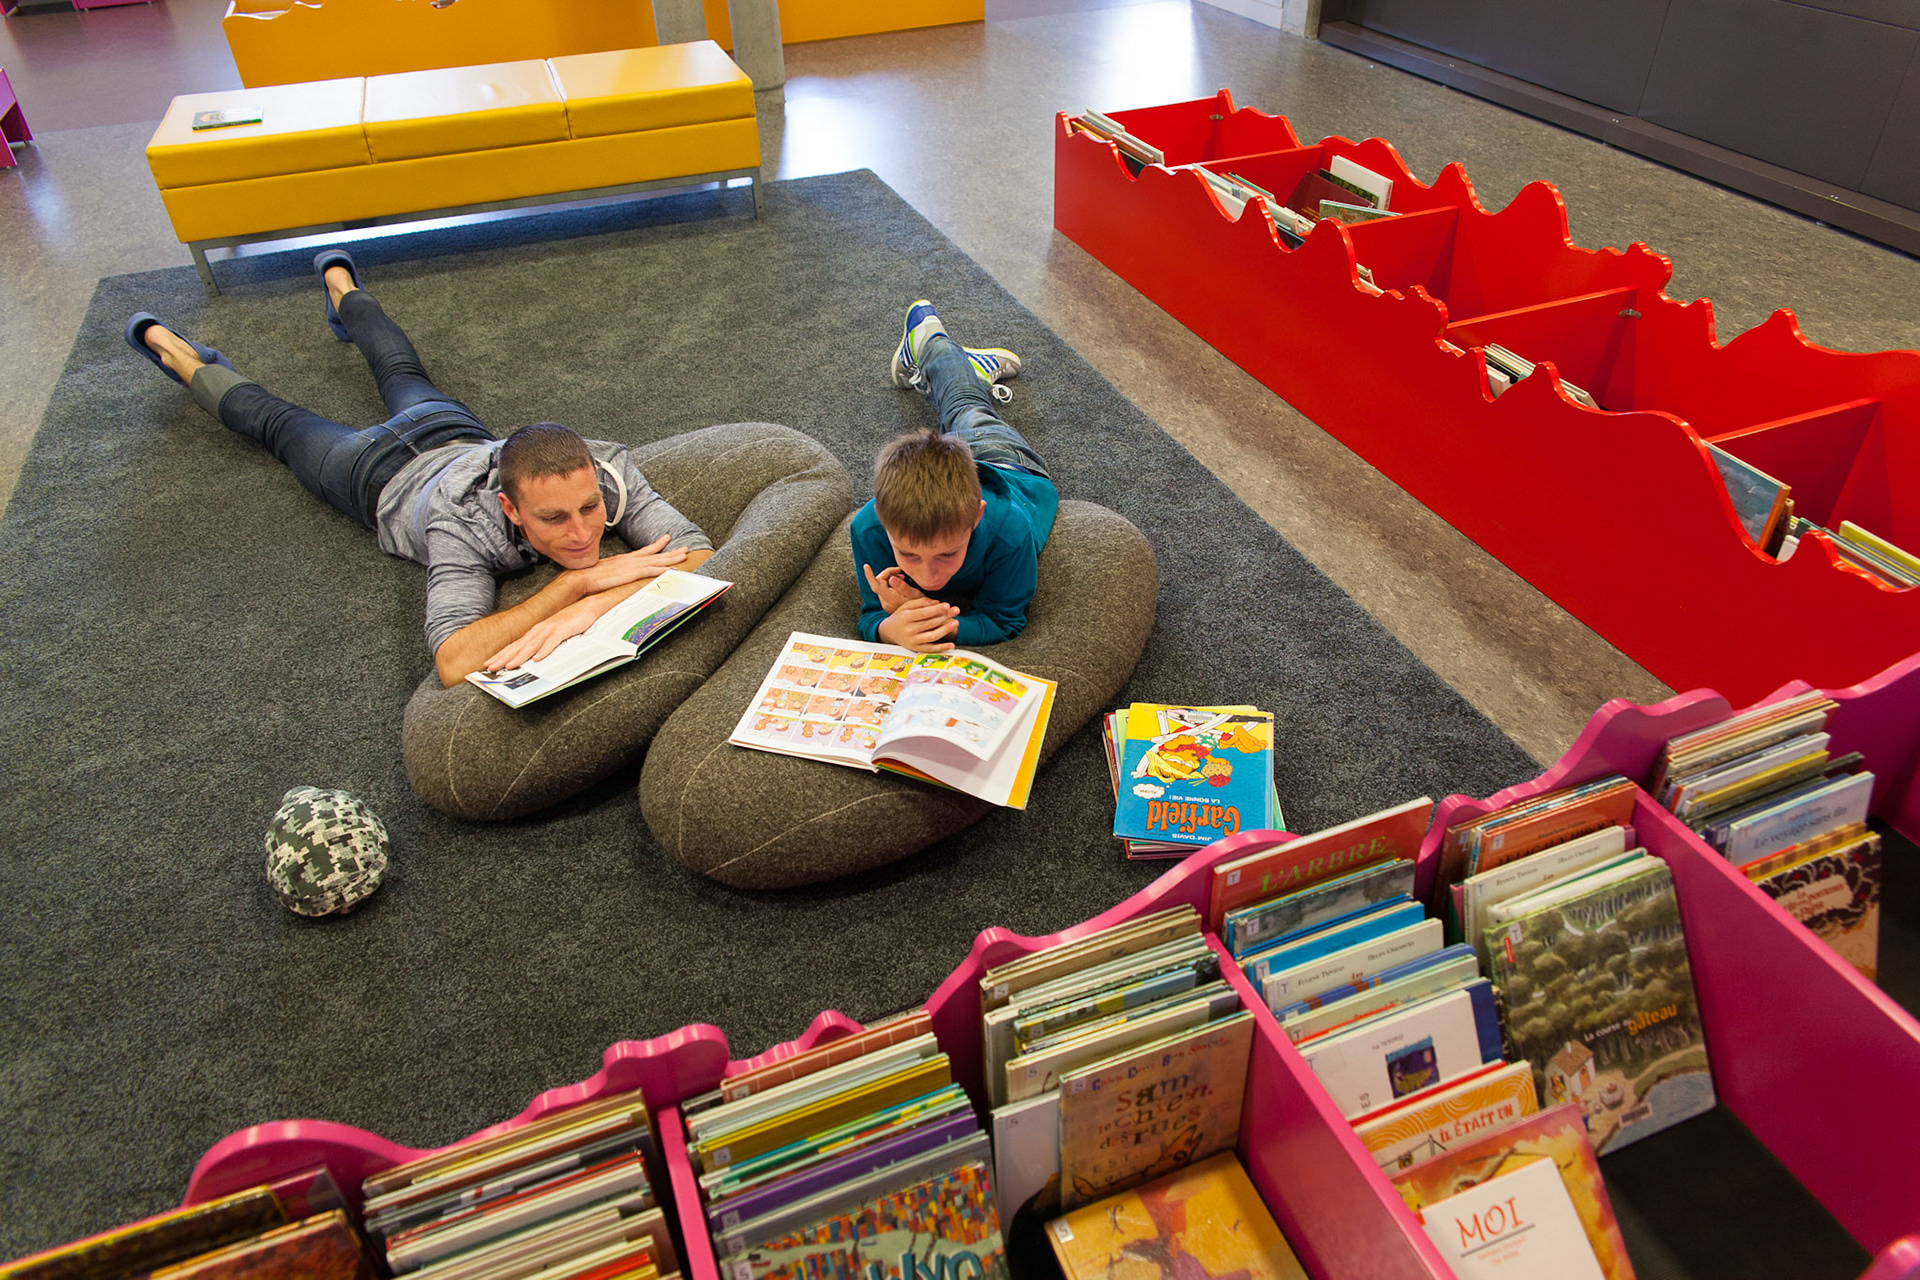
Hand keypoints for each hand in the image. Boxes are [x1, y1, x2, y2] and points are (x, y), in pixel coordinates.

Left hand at [483, 594, 610, 672]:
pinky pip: (552, 642)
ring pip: (532, 645)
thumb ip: (541, 645)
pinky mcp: (562, 630)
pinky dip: (544, 650)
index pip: (514, 646)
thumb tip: (531, 659)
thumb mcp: (553, 636)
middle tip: (490, 667)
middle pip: (518, 646)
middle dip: (503, 657)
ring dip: (520, 656)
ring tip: (510, 666)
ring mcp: (550, 629)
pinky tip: (537, 659)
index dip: (501, 655)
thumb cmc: (570, 623)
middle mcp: (539, 630)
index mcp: (535, 633)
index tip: (488, 664)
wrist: (587, 607)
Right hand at [570, 536, 686, 594]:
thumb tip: (615, 576)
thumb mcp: (604, 572)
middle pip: (655, 554)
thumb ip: (612, 572)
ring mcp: (632, 566)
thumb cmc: (588, 577)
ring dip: (672, 558)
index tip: (666, 539)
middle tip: (684, 548)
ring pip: (657, 561)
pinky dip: (664, 570)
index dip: (657, 546)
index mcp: (624, 560)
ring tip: (684, 555)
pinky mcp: (631, 573)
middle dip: (670, 551)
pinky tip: (673, 570)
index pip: (644, 551)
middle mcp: (630, 560)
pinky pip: (652, 571)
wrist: (581, 578)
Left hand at [863, 563, 925, 613]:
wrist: (920, 617)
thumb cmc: (919, 605)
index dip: (870, 575)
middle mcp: (885, 602)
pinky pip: (885, 590)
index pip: (876, 585)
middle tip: (900, 571)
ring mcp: (886, 603)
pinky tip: (901, 584)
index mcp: (890, 598)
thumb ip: (902, 586)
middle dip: (888, 574)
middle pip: (879, 582)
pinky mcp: (888, 604)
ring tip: (903, 578)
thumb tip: (891, 578)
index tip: (866, 566)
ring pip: (882, 585)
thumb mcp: (914, 593)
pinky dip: (892, 584)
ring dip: (891, 578)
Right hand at [877, 598, 958, 651]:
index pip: (924, 613)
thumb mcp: (907, 606)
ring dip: (945, 630)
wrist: (889, 632)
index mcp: (906, 617)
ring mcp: (913, 641)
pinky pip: (931, 649)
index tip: (947, 605)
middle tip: (956, 610)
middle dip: (945, 616)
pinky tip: (952, 645)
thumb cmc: (901, 616)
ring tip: (956, 622)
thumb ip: (921, 602)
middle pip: (930, 623)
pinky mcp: (916, 649)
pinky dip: (942, 647)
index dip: (936, 609)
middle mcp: (909, 630)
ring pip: (932, 636)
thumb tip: (937, 602)